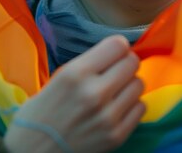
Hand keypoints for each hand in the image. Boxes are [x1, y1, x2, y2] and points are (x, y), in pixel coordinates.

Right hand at [4, 35, 144, 152]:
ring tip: (115, 92)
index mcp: (76, 73)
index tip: (113, 54)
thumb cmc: (40, 113)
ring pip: (139, 84)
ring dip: (129, 85)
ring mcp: (108, 116)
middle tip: (115, 72)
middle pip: (132, 62)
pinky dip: (131, 106)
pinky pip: (141, 108)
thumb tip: (119, 51)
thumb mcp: (58, 78)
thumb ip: (88, 64)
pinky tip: (117, 108)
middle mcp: (94, 93)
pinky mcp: (117, 136)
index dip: (118, 47)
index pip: (118, 45)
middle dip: (125, 64)